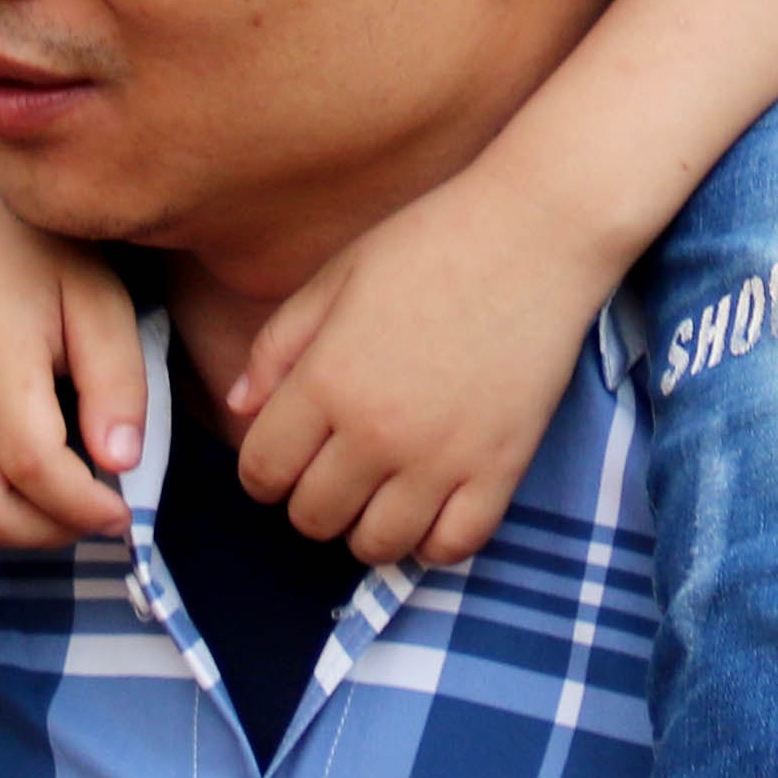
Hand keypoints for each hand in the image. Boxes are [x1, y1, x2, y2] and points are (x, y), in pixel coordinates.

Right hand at [0, 99, 145, 548]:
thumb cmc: (48, 256)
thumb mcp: (102, 303)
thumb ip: (118, 382)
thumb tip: (121, 462)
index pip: (33, 467)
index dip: (84, 506)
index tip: (124, 511)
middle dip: (47, 531)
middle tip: (94, 517)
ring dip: (0, 535)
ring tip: (51, 513)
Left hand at [228, 158, 617, 563]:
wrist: (539, 231)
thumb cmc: (433, 240)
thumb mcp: (337, 276)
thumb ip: (278, 345)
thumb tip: (237, 408)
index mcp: (327, 380)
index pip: (263, 471)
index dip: (263, 473)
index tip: (284, 457)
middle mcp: (376, 431)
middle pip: (313, 517)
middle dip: (311, 500)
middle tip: (334, 470)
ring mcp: (441, 457)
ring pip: (377, 545)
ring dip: (366, 528)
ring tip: (379, 494)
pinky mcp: (499, 467)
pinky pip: (453, 547)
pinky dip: (433, 542)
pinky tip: (431, 507)